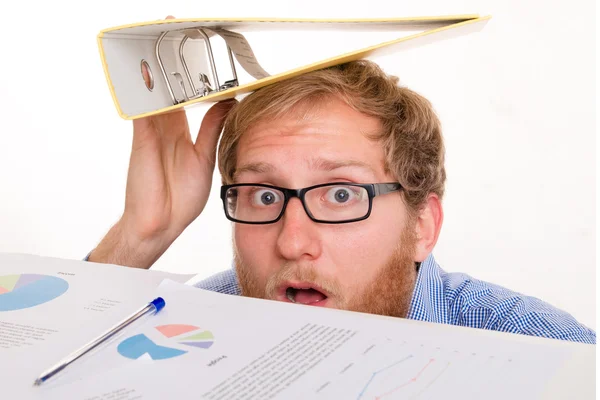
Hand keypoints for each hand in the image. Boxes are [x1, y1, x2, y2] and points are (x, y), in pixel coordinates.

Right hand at [89, 17, 236, 267]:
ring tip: (160, 37)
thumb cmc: (180, 197)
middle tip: (175, 29)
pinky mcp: (142, 140)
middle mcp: (164, 127)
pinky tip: (146, 71)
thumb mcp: (204, 157)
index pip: (187, 94)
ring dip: (157, 66)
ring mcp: (151, 132)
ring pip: (154, 92)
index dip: (193, 74)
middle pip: (167, 85)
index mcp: (180, 131)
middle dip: (171, 59)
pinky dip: (144, 91)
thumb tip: (228, 103)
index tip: (201, 53)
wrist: (162, 223)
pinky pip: (142, 110)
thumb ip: (212, 129)